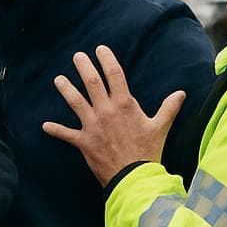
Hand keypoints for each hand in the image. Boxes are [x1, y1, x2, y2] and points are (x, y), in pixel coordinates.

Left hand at [42, 45, 185, 187]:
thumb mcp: (161, 127)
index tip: (100, 49)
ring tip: (58, 79)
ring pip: (75, 101)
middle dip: (83, 67)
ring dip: (66, 89)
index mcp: (124, 104)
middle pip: (91, 82)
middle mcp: (106, 111)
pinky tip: (45, 126)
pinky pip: (66, 134)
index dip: (106, 59)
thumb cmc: (148, 152)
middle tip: (77, 56)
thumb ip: (169, 108)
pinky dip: (55, 130)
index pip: (114, 74)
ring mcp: (92, 126)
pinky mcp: (84, 142)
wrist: (134, 177)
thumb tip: (181, 93)